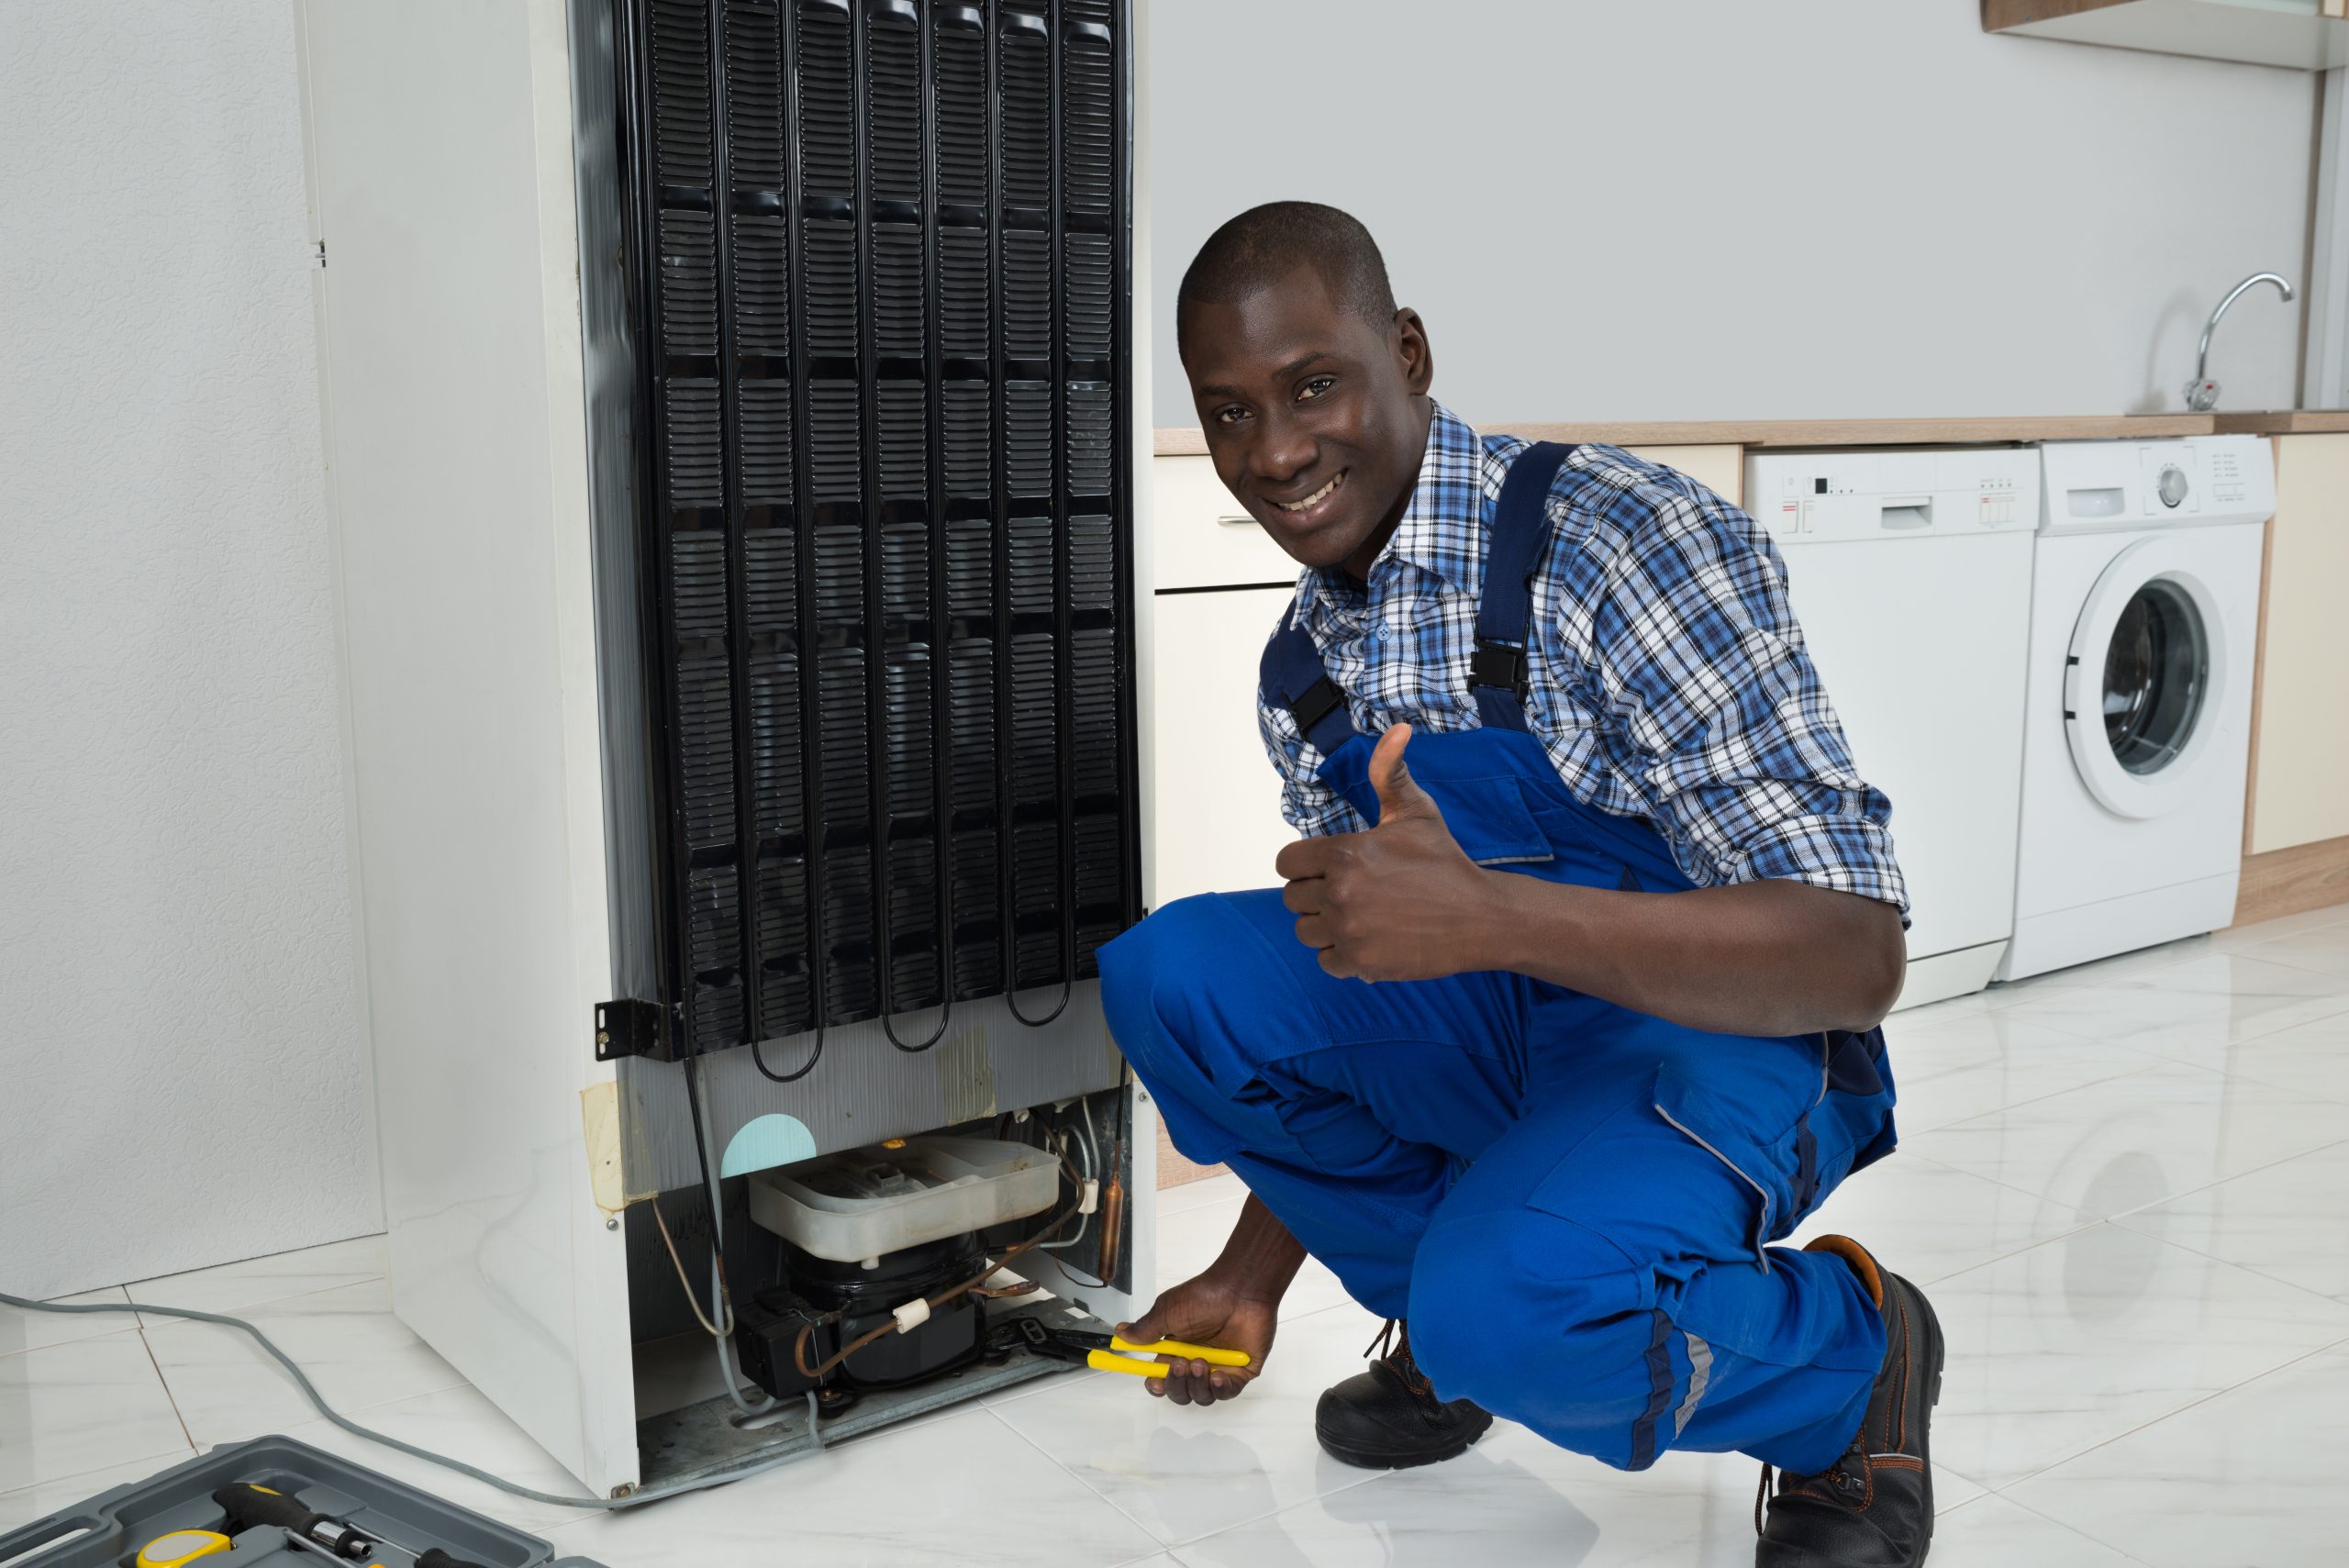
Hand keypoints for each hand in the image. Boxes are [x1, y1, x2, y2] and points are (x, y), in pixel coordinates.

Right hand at [1115, 1268, 1279, 1407]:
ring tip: (1200, 1362)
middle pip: (1181, 1392)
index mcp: (1177, 1350)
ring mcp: (1219, 1367)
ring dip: (1197, 1384)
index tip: (1153, 1381)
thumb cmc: (1205, 1297)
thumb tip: (1120, 1332)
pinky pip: (1227, 1392)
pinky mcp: (1240, 1371)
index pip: (1162, 1378)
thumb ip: (1145, 1330)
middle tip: (1179, 1364)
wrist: (1239, 1289)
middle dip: (1176, 1384)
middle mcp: (1197, 1361)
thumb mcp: (1167, 1312)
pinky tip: (1216, 1375)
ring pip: (1202, 1396)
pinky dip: (1220, 1389)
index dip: (1156, 1384)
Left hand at [1274, 724, 1496, 981]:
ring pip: (1306, 932)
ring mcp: (1349, 930)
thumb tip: (1398, 729)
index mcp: (1344, 854)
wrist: (1481, 916)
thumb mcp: (1417, 811)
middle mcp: (1340, 893)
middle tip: (1351, 893)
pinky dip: (1342, 955)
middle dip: (1315, 896)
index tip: (1328, 869)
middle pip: (1292, 900)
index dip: (1304, 866)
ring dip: (1326, 927)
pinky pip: (1325, 961)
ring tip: (1360, 917)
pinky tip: (1369, 940)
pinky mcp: (1360, 962)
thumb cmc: (1444, 861)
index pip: (1286, 864)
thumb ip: (1390, 771)